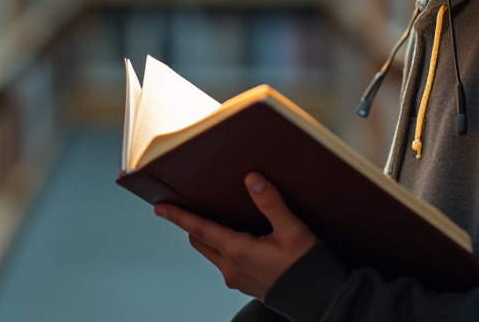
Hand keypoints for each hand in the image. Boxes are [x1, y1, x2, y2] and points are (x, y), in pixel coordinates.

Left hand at [154, 173, 316, 299]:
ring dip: (209, 236)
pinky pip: (224, 262)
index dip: (178, 217)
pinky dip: (223, 247)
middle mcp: (231, 267)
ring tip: (220, 220)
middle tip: (189, 206)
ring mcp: (236, 278)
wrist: (318, 298)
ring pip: (211, 252)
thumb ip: (270, 203)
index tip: (160, 209)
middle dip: (192, 224)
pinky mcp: (244, 284)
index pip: (199, 229)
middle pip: (200, 240)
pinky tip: (239, 238)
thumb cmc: (306, 266)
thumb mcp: (292, 230)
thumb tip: (251, 179)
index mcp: (238, 251)